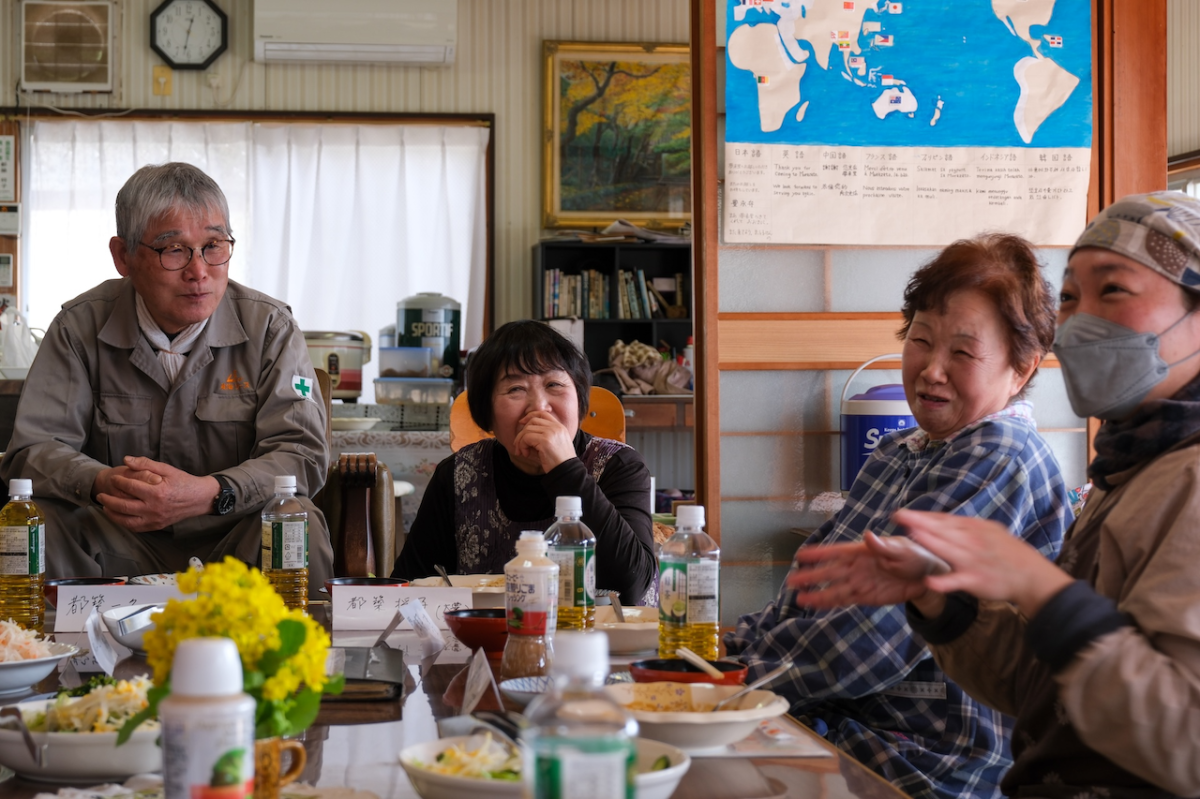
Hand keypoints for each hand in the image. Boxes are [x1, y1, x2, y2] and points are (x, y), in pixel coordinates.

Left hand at [94, 456, 219, 532]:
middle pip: (123, 506)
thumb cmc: (184, 482)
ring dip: (112, 514)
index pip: (130, 487)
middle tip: (101, 495)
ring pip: (126, 521)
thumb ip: (146, 464)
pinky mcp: (157, 526)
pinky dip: (124, 523)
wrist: (200, 499)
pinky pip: (135, 528)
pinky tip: (118, 517)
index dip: (118, 482)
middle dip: (109, 500)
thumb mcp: (167, 469)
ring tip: (105, 507)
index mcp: (157, 492)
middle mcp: (154, 508)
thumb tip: (126, 460)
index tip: (114, 478)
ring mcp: (155, 519)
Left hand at [511, 410, 576, 473]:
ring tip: (523, 452)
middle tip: (518, 445)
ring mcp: (551, 432)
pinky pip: (526, 437)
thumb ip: (542, 436)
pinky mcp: (545, 440)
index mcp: (560, 427)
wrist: (567, 472)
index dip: (530, 416)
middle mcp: (556, 427)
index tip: (522, 423)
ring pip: (527, 429)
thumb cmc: (559, 462)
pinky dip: (523, 446)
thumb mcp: (553, 445)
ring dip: (521, 441)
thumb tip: (523, 434)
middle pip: (533, 420)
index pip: (543, 413)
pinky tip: (526, 455)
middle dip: (522, 432)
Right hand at [787, 532, 941, 609]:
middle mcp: (856, 567)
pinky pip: (844, 600)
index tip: (800, 555)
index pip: (836, 552)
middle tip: (792, 581)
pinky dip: (830, 603)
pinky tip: (816, 605)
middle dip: (811, 576)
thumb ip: (884, 546)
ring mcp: (859, 582)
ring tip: (799, 599)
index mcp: (863, 552)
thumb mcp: (902, 549)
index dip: (819, 553)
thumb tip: (868, 536)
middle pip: (829, 572)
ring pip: (833, 588)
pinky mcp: (865, 597)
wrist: (928, 577)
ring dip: (817, 594)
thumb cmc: (915, 556)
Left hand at [892, 509, 1072, 618]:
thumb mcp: (990, 532)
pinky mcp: (976, 580)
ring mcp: (973, 561)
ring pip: (948, 550)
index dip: (923, 516)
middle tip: (898, 516)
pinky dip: (944, 582)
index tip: (903, 514)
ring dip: (929, 542)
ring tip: (911, 536)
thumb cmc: (1009, 554)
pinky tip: (929, 581)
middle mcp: (972, 542)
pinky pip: (958, 581)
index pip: (944, 520)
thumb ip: (967, 528)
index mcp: (975, 529)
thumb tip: (944, 522)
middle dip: (919, 522)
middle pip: (942, 530)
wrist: (1032, 576)